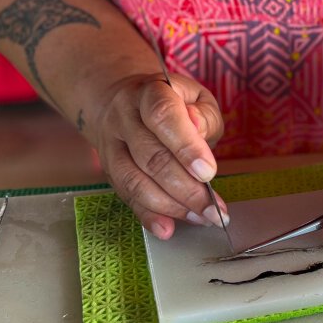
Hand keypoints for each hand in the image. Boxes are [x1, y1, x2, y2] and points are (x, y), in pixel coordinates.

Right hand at [87, 72, 226, 239]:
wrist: (121, 101)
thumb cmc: (173, 104)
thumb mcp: (196, 98)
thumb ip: (203, 116)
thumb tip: (199, 130)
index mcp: (150, 93)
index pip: (164, 117)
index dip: (186, 146)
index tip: (208, 173)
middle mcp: (125, 118)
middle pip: (151, 157)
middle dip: (186, 189)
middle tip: (214, 210)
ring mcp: (112, 145)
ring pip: (135, 180)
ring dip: (170, 206)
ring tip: (201, 218)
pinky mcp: (108, 169)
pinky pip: (125, 195)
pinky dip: (147, 216)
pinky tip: (167, 229)